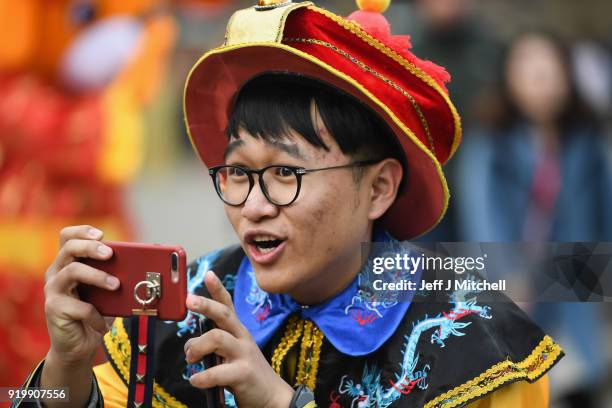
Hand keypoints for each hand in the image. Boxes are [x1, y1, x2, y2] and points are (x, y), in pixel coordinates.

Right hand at [43, 225, 118, 365]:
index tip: (102, 235)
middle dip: (92, 248)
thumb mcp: (105, 291)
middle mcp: (55, 273)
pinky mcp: (54, 309)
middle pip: (69, 248)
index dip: (82, 231)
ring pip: (73, 271)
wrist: (78, 346)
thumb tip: (140, 264)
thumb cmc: (95, 313)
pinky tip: (102, 325)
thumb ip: (113, 275)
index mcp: (67, 263)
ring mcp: (52, 290)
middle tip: (110, 254)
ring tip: (116, 285)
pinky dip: (96, 315)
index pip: (66, 236)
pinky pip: (80, 306)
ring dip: (98, 276)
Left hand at [185, 271, 293, 407]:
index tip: (208, 274)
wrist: (272, 396)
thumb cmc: (247, 372)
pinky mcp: (243, 373)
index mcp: (238, 331)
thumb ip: (213, 346)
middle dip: (205, 305)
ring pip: (216, 338)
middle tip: (189, 301)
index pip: (228, 305)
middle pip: (223, 315)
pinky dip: (202, 377)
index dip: (218, 289)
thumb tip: (190, 347)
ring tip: (191, 360)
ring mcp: (244, 354)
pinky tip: (196, 380)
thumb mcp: (233, 352)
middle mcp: (242, 338)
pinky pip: (217, 372)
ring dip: (197, 347)